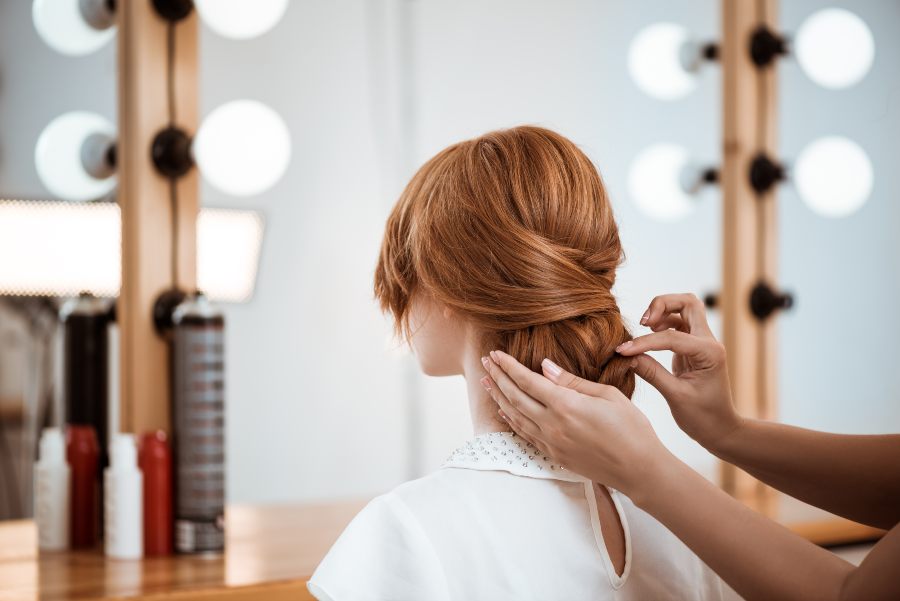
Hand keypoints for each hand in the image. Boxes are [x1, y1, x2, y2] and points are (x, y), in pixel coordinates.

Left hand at [481, 351, 675, 499]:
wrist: (640, 470)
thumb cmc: (631, 429)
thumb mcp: (607, 395)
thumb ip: (572, 382)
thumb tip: (545, 367)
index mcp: (566, 405)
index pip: (528, 381)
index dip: (509, 366)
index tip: (496, 353)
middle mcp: (553, 425)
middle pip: (515, 397)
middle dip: (498, 377)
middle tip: (485, 361)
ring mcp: (551, 442)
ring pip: (515, 416)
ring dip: (498, 397)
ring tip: (487, 382)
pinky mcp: (554, 455)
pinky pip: (525, 434)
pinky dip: (511, 420)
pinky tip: (504, 410)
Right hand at [616, 293, 742, 451]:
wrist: (721, 429)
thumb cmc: (703, 417)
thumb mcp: (675, 396)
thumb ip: (651, 372)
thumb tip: (627, 356)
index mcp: (709, 353)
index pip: (671, 337)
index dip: (644, 342)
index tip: (623, 350)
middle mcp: (709, 342)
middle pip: (688, 302)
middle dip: (662, 304)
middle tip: (643, 322)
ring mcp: (703, 342)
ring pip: (684, 308)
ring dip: (663, 310)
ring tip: (645, 327)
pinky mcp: (694, 347)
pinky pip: (679, 323)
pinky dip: (662, 323)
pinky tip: (650, 334)